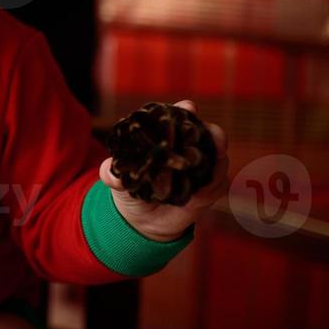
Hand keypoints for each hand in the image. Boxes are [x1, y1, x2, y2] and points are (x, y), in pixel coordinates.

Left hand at [97, 100, 229, 241]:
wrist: (141, 219)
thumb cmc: (130, 187)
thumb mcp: (118, 179)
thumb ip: (113, 174)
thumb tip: (109, 173)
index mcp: (168, 136)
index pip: (181, 116)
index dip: (186, 110)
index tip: (188, 108)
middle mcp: (189, 148)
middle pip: (209, 134)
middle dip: (214, 134)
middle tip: (214, 138)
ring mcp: (201, 168)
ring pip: (218, 160)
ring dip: (215, 163)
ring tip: (203, 171)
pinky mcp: (208, 190)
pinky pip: (218, 185)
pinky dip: (211, 188)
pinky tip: (200, 194)